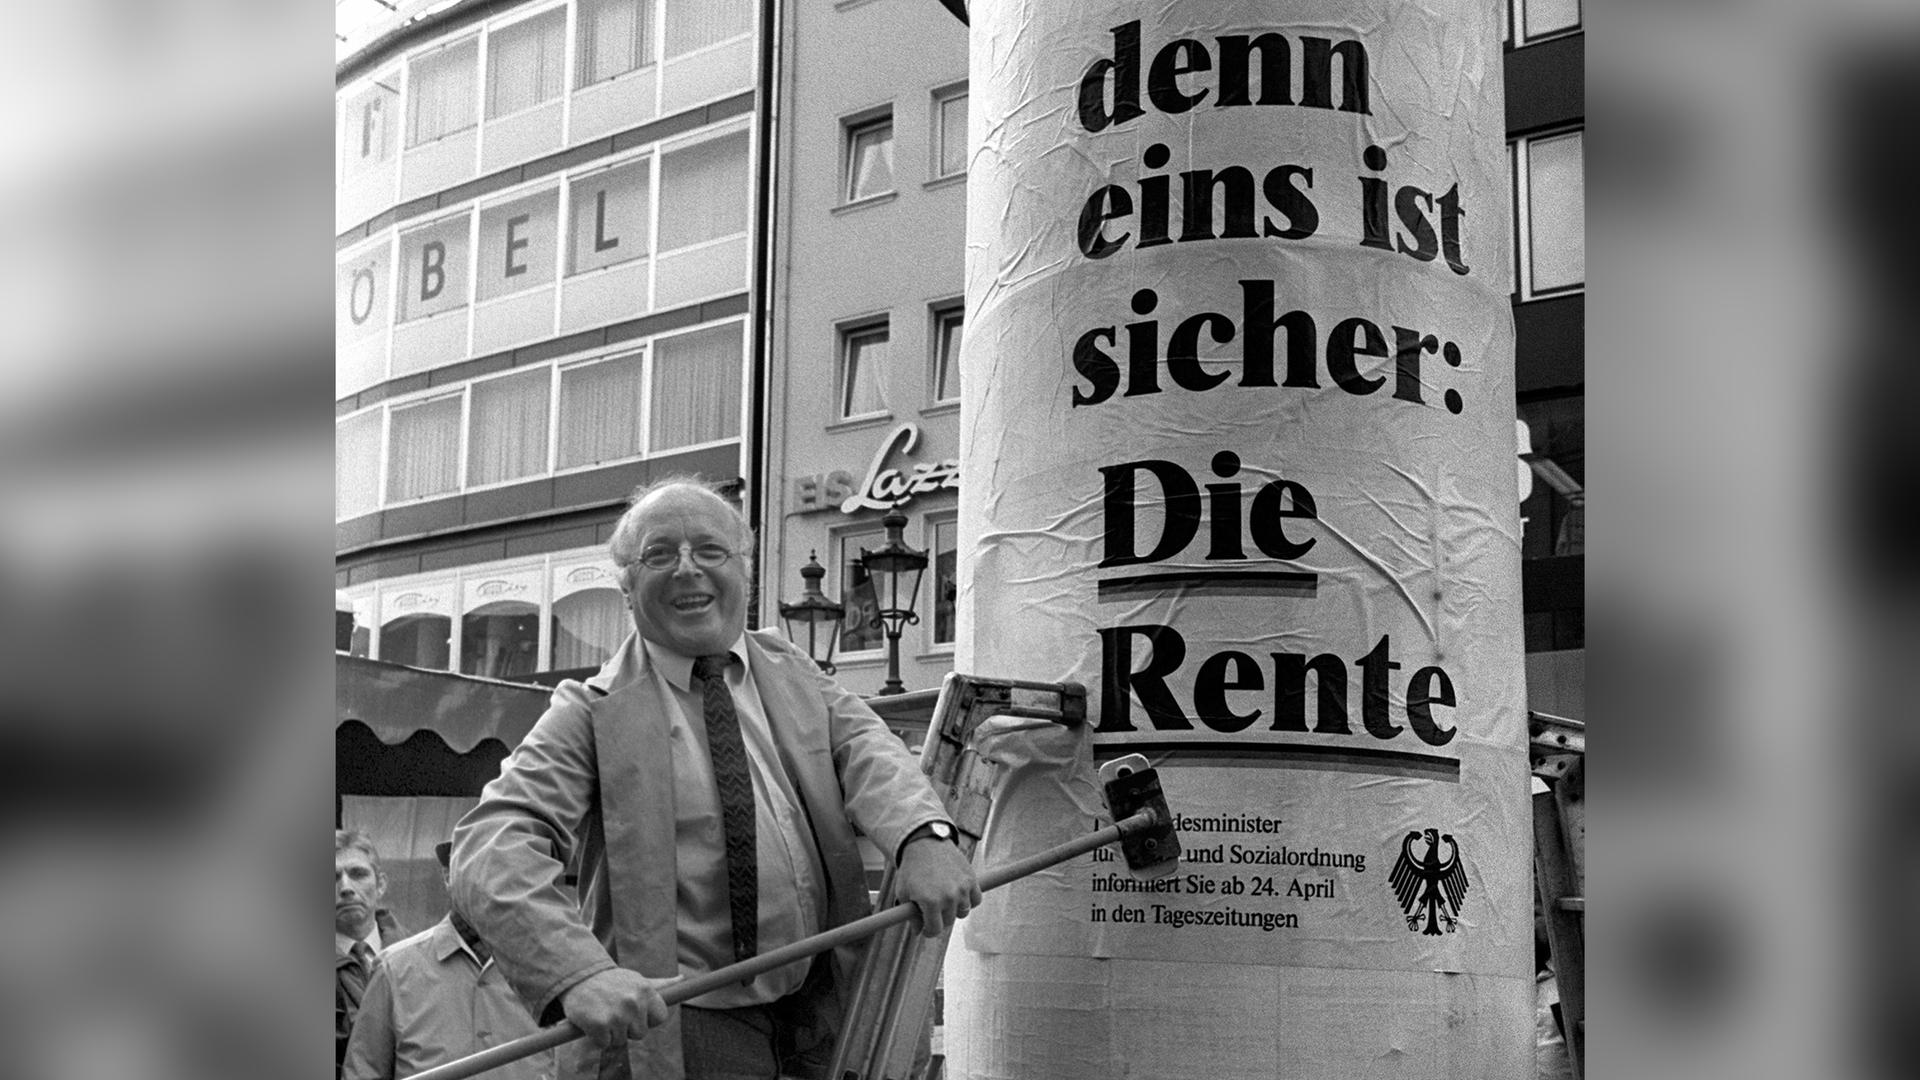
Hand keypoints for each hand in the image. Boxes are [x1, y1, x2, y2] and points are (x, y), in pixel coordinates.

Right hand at [559, 968, 673, 1047]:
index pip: (660, 1018)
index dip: (648, 1019)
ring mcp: (617, 1015)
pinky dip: (597, 1037)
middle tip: (615, 1012)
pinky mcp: (599, 1026)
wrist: (578, 977)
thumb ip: (660, 985)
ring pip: (621, 1041)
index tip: (637, 1014)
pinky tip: (593, 1020)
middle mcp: (634, 1003)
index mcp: (646, 991)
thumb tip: (682, 979)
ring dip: (611, 1033)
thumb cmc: (611, 981)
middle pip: (640, 1033)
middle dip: (628, 1028)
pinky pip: (604, 1044)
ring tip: (603, 1013)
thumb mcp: (637, 979)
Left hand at [895, 837, 980, 938]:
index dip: (929, 930)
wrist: (926, 843)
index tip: (927, 927)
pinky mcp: (971, 880)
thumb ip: (910, 915)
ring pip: (963, 912)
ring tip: (945, 898)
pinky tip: (959, 894)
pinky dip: (970, 900)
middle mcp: (948, 897)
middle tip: (933, 908)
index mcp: (930, 902)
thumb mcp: (904, 892)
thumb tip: (917, 933)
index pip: (934, 929)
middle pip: (948, 922)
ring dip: (954, 909)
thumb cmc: (912, 868)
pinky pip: (976, 900)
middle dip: (939, 918)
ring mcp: (962, 888)